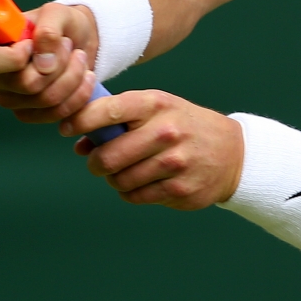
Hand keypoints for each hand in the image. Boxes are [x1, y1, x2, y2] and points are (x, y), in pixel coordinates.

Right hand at [0, 2, 99, 123]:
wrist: (80, 40)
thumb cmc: (61, 23)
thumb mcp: (57, 13)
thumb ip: (48, 30)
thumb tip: (43, 64)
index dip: (16, 58)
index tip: (34, 44)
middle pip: (25, 84)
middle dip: (57, 64)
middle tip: (68, 45)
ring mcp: (11, 98)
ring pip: (44, 100)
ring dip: (72, 77)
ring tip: (79, 57)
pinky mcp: (30, 113)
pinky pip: (54, 114)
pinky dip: (77, 96)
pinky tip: (86, 77)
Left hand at [62, 90, 243, 210]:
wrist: (233, 153)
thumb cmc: (184, 126)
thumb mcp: (158, 109)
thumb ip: (119, 119)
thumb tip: (80, 145)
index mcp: (157, 104)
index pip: (109, 110)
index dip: (81, 121)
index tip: (67, 129)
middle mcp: (166, 132)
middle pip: (109, 156)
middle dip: (96, 162)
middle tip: (98, 162)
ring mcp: (175, 163)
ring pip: (120, 180)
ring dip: (115, 179)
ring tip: (124, 172)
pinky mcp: (180, 190)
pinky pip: (136, 197)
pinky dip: (131, 192)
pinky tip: (142, 182)